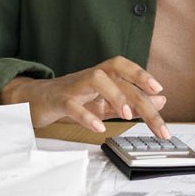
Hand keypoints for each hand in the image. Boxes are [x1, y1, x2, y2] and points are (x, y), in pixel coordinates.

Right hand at [0, 56, 169, 138]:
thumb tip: (161, 100)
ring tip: (127, 115)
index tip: (159, 90)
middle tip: (158, 125)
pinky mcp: (58, 100)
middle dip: (141, 101)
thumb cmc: (71, 100)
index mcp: (102, 76)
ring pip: (96, 80)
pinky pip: (72, 105)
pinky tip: (98, 128)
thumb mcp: (104, 103)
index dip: (141, 74)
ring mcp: (74, 87)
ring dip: (115, 95)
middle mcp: (90, 77)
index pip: (124, 67)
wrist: (33, 101)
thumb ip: (131, 102)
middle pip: (119, 80)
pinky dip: (86, 116)